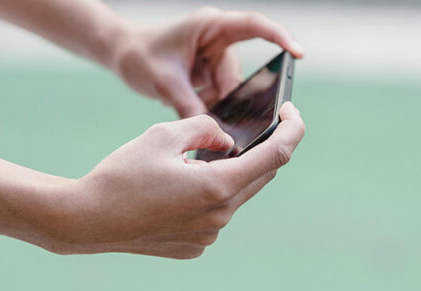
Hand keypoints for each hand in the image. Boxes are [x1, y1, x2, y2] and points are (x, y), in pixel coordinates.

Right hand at [50, 102, 303, 257]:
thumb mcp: (163, 135)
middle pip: (260, 176)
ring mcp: (210, 236)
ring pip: (237, 195)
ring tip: (196, 161)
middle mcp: (221, 216)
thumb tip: (227, 141)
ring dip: (230, 174)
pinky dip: (211, 195)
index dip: (292, 130)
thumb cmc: (121, 174)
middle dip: (261, 150)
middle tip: (250, 130)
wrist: (88, 220)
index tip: (291, 113)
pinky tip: (180, 190)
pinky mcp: (196, 246)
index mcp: (218, 186)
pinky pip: (216, 214)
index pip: (277, 155)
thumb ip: (204, 129)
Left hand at [111, 7, 303, 117]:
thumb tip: (215, 133)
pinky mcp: (211, 77)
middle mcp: (219, 42)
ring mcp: (216, 61)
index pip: (254, 26)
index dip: (279, 38)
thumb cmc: (139, 56)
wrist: (121, 54)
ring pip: (232, 94)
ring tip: (193, 111)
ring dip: (217, 109)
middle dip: (231, 101)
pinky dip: (211, 110)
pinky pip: (222, 100)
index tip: (298, 54)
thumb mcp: (164, 82)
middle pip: (240, 76)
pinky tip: (193, 112)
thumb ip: (190, 106)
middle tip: (216, 118)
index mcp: (211, 27)